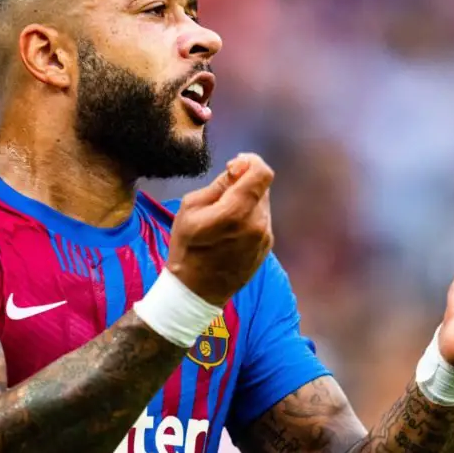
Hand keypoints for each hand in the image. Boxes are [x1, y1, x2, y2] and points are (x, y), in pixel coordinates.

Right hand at [167, 153, 274, 306]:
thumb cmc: (187, 247)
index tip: (234, 167)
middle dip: (244, 183)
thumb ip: (218, 185)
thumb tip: (238, 168)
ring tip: (223, 218)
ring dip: (247, 201)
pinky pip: (262, 221)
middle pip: (262, 187)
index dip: (250, 162)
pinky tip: (230, 233)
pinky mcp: (267, 248)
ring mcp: (265, 237)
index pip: (262, 173)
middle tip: (222, 194)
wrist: (195, 291)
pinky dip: (249, 218)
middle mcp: (257, 224)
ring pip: (262, 204)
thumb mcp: (190, 208)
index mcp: (236, 211)